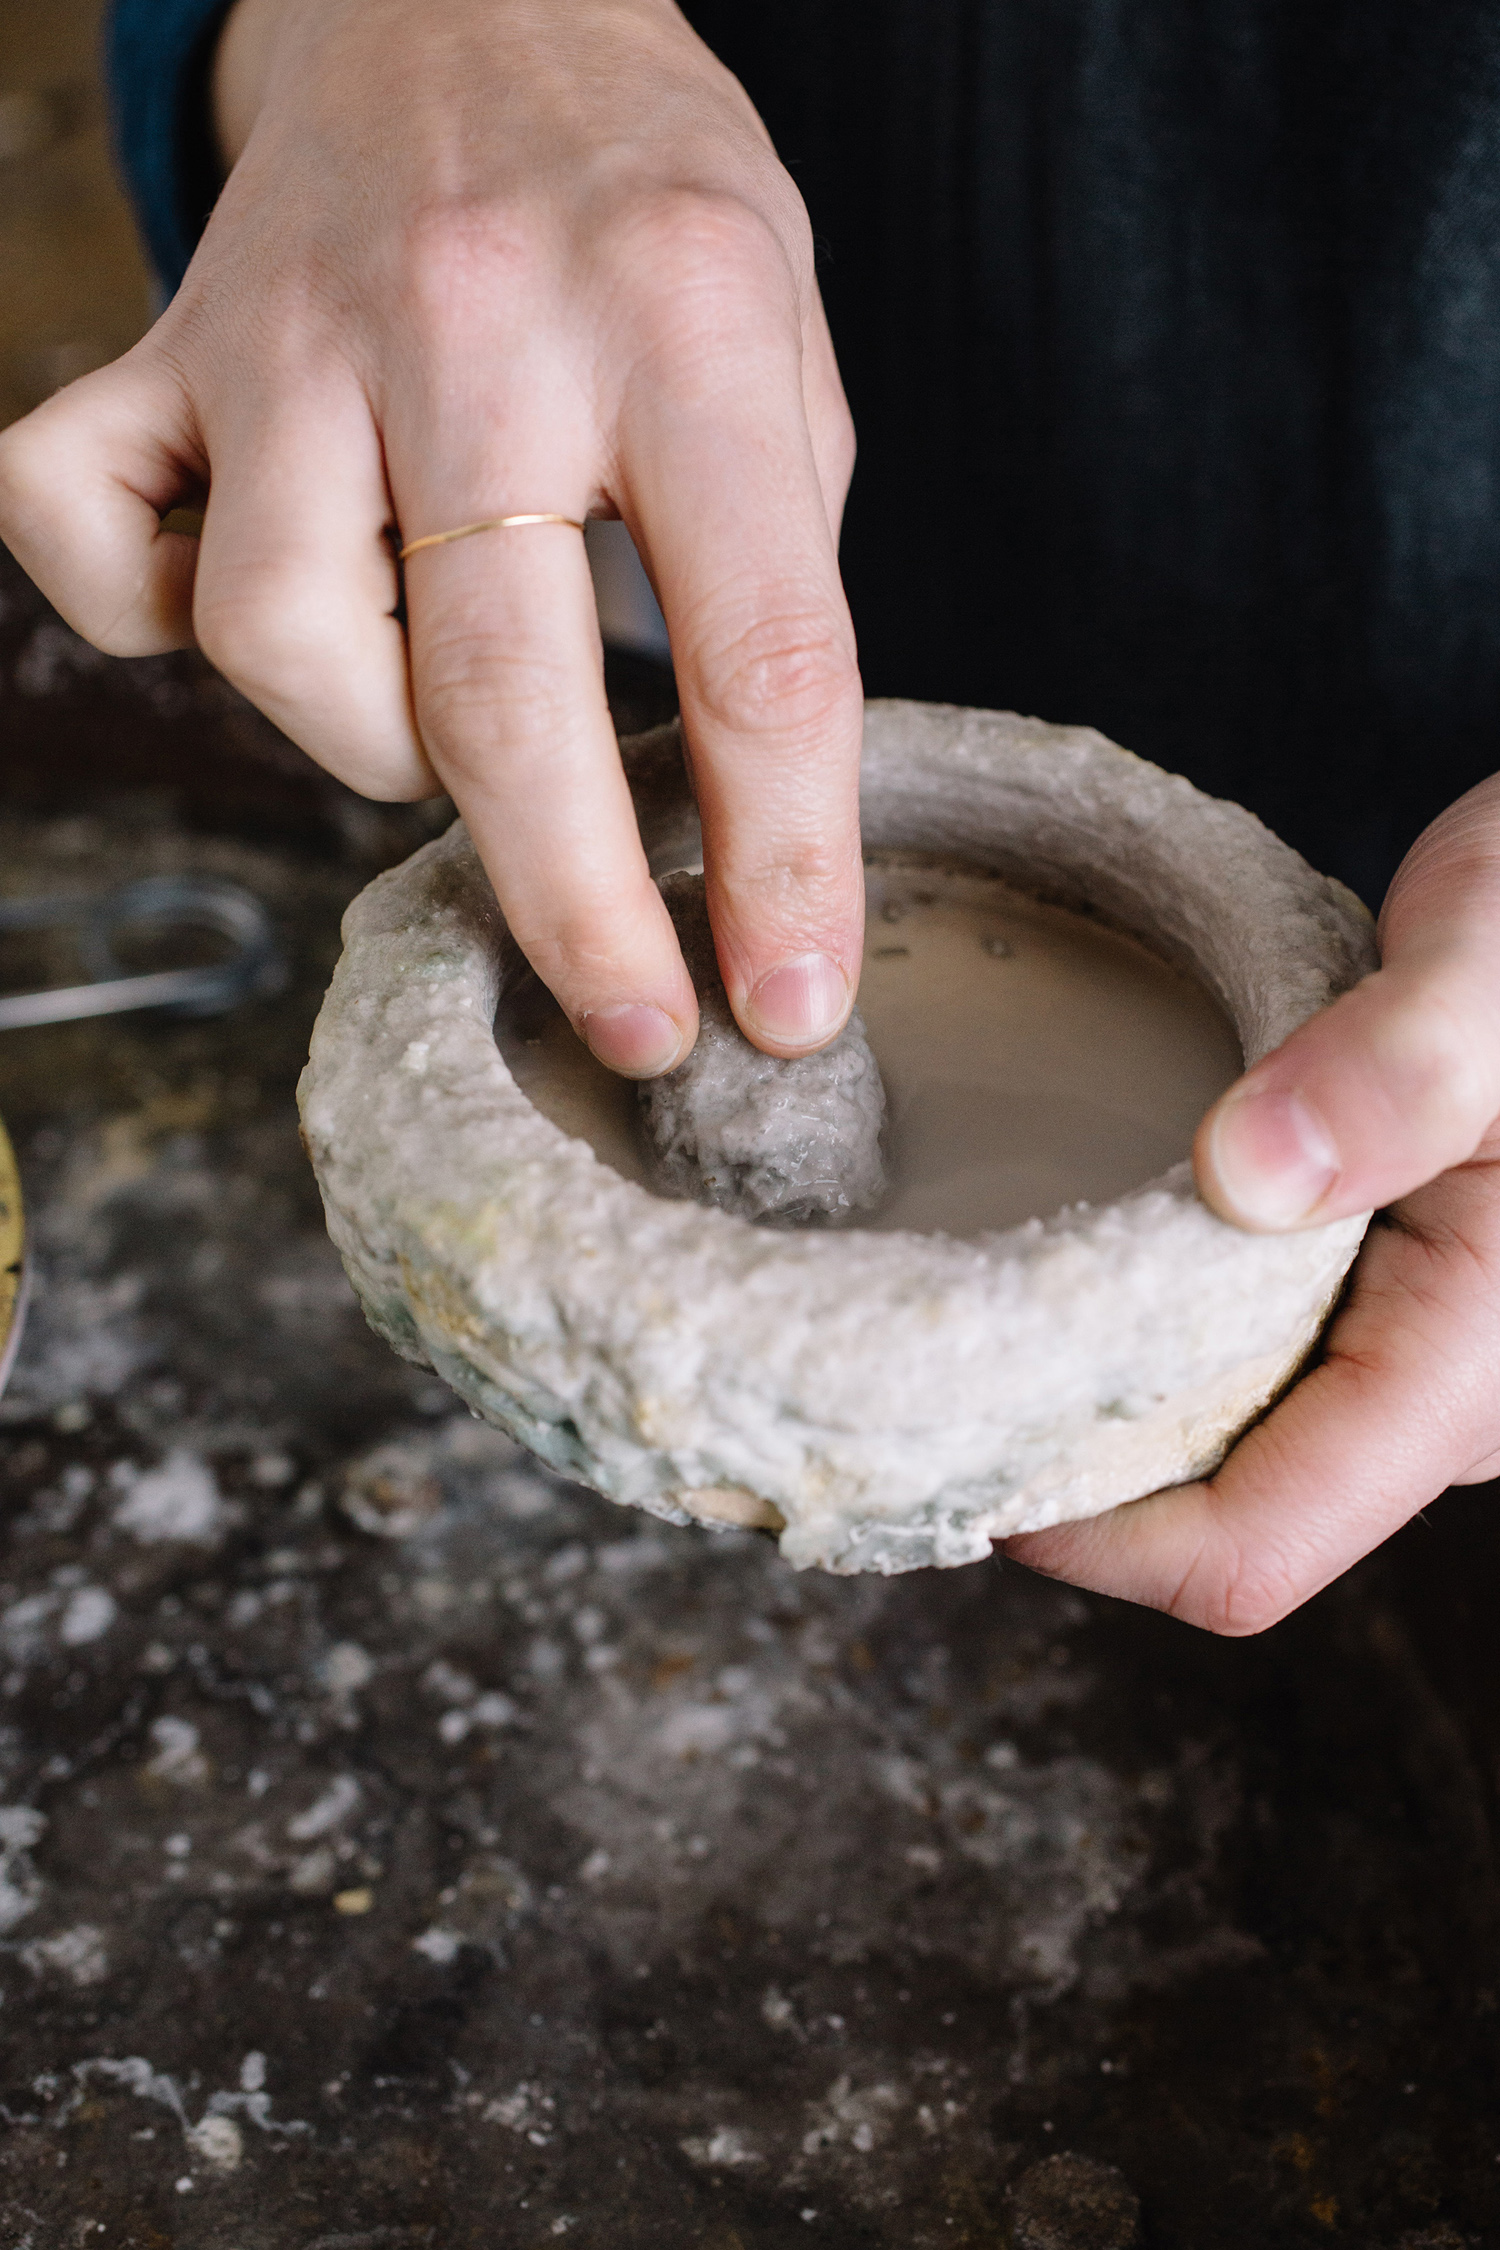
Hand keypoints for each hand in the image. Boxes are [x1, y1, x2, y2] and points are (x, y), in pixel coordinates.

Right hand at [0, 0, 862, 1074]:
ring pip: (279, 642)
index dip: (779, 864)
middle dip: (573, 907)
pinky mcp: (161, 342)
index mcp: (686, 316)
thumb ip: (772, 565)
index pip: (760, 649)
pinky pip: (86, 541)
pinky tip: (256, 593)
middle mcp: (477, 314)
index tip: (785, 1008)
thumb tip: (737, 819)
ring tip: (444, 704)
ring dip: (371, 744)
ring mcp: (289, 324)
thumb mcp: (786, 346)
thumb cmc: (644, 202)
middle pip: (498, 697)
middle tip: (633, 1024)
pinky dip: (150, 618)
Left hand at [1005, 774, 1499, 1631]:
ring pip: (1225, 1461)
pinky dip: (1146, 1348)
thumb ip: (1402, 1064)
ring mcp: (1410, 1366)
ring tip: (988, 1317)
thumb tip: (1244, 1175)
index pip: (1253, 1548)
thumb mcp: (1493, 965)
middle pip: (1219, 1526)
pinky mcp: (1378, 1314)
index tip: (957, 1437)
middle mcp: (1447, 1402)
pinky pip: (1240, 1382)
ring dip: (1107, 1410)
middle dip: (1074, 1474)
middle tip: (937, 1369)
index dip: (1089, 1534)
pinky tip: (1073, 1272)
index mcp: (1471, 1359)